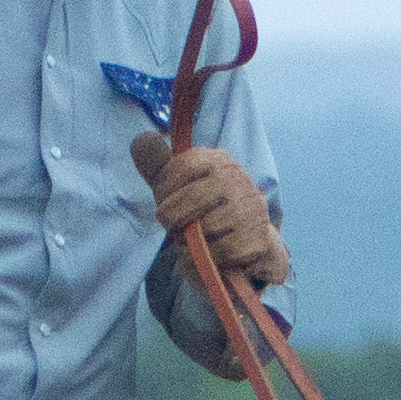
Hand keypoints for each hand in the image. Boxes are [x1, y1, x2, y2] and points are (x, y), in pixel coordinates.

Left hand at [133, 130, 286, 297]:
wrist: (243, 247)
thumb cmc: (203, 213)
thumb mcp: (176, 188)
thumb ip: (157, 167)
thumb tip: (141, 140)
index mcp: (217, 159)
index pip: (181, 166)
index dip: (163, 189)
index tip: (163, 201)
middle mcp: (238, 178)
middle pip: (192, 197)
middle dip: (173, 218)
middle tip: (173, 226)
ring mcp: (252, 207)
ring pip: (205, 228)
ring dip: (190, 242)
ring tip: (195, 241)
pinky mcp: (259, 238)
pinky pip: (221, 252)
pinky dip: (208, 260)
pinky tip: (211, 256)